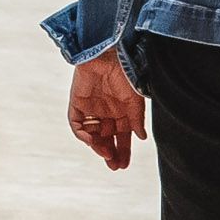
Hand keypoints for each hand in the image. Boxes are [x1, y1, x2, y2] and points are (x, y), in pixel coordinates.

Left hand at [66, 51, 146, 168]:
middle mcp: (106, 112)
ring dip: (96, 146)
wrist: (110, 54)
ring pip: (91, 134)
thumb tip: (142, 138)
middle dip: (109, 153)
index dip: (122, 151)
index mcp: (122, 112)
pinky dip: (81, 134)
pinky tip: (90, 141)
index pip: (121, 137)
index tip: (123, 165)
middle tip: (114, 165)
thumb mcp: (135, 100)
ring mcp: (91, 108)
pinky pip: (76, 123)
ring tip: (105, 154)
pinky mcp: (77, 102)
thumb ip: (136, 119)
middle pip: (106, 139)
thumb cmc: (125, 73)